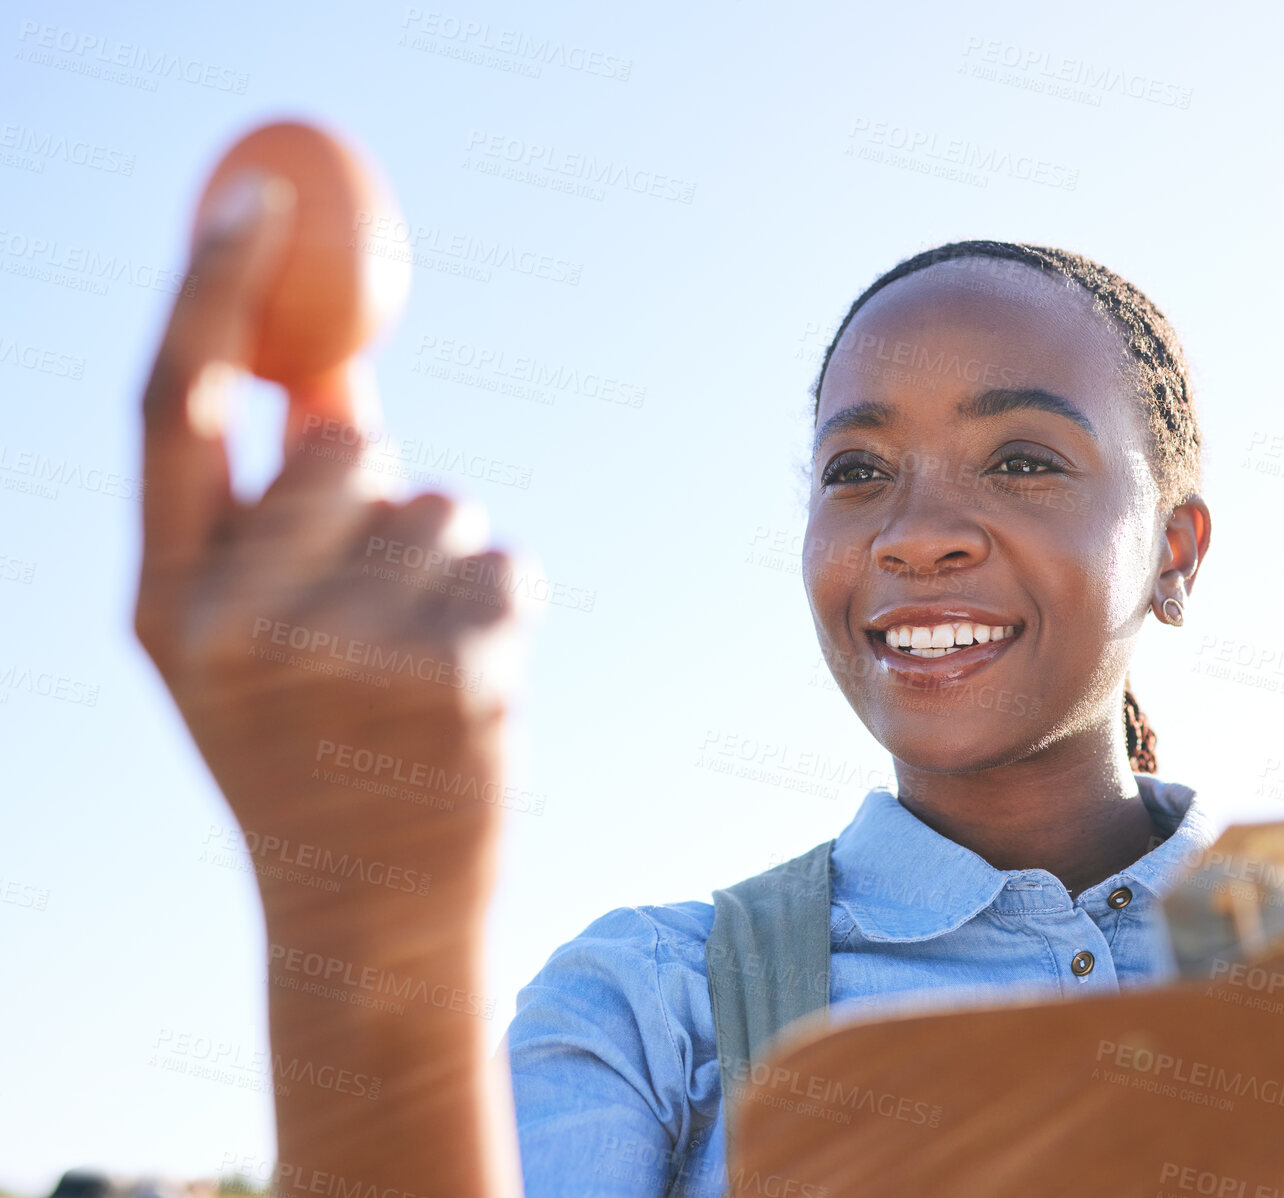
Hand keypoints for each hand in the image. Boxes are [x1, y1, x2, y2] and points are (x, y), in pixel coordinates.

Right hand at [134, 170, 521, 927]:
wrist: (373, 915)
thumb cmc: (314, 757)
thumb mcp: (251, 640)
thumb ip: (271, 508)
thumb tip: (329, 378)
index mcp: (166, 606)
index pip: (171, 408)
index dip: (211, 288)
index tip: (258, 195)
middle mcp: (236, 625)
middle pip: (341, 448)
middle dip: (376, 495)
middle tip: (368, 606)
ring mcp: (348, 656)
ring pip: (442, 503)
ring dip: (447, 562)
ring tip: (417, 665)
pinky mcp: (458, 676)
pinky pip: (506, 561)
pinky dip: (505, 606)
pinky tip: (471, 690)